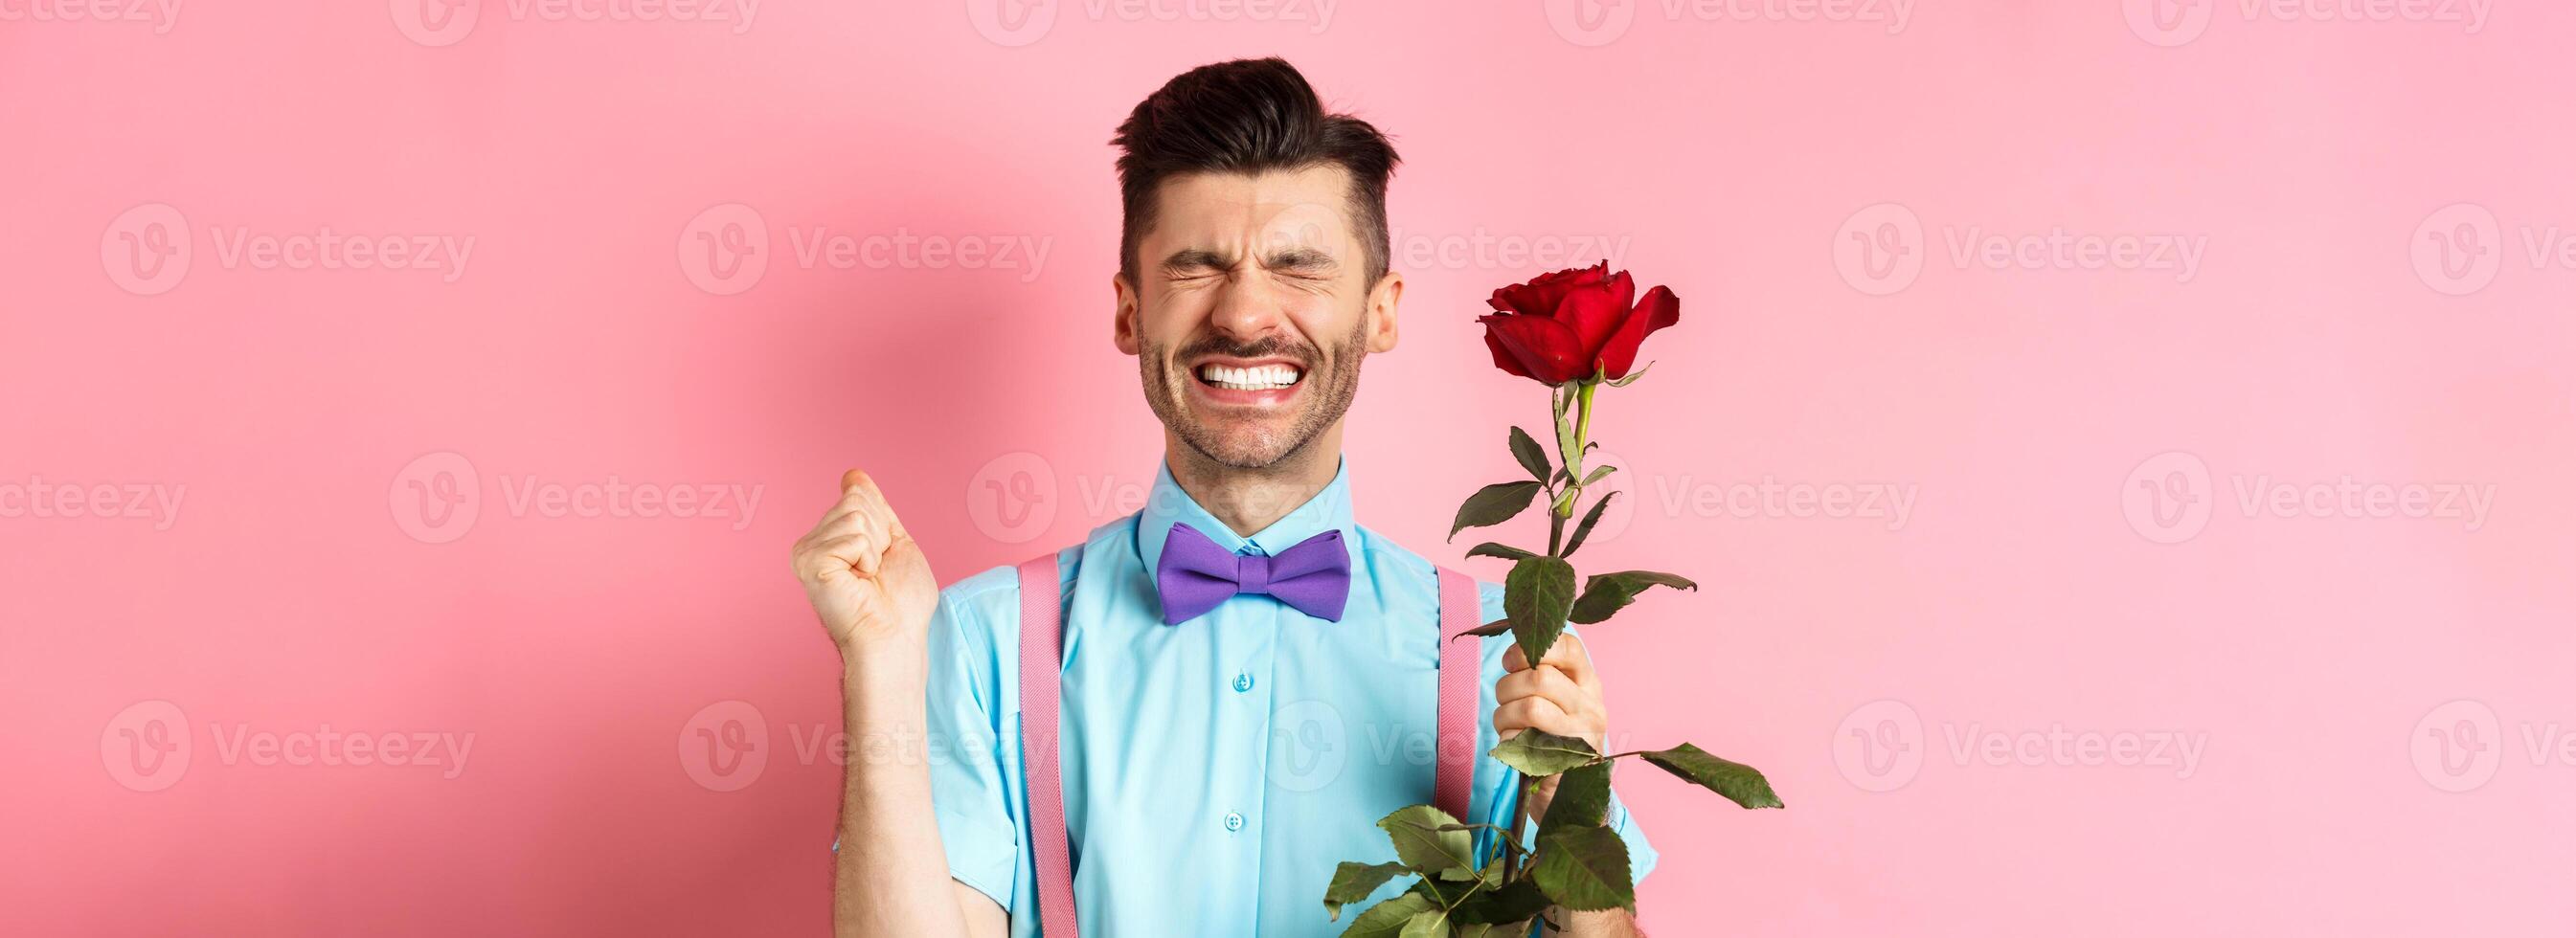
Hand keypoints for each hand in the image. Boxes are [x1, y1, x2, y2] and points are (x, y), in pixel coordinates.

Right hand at [791, 469, 938, 650]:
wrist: (895, 635)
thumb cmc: (900, 602)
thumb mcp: (894, 541)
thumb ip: (874, 508)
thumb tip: (852, 475)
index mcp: (830, 537)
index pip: (858, 493)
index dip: (884, 525)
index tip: (880, 560)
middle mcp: (812, 542)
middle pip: (856, 500)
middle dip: (881, 535)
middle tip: (876, 571)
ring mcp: (806, 551)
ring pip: (856, 515)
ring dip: (876, 549)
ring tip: (867, 578)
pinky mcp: (809, 561)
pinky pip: (853, 536)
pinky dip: (867, 558)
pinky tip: (858, 582)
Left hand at [1492, 633, 1608, 822]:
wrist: (1573, 801)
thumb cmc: (1556, 742)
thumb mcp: (1560, 703)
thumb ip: (1541, 676)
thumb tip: (1512, 654)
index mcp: (1589, 685)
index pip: (1567, 647)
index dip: (1530, 649)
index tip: (1511, 662)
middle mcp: (1591, 708)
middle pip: (1540, 677)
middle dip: (1508, 687)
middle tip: (1505, 701)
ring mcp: (1581, 738)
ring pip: (1529, 707)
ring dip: (1504, 715)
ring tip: (1508, 726)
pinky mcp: (1563, 765)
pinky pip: (1521, 741)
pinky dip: (1506, 741)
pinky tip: (1514, 748)